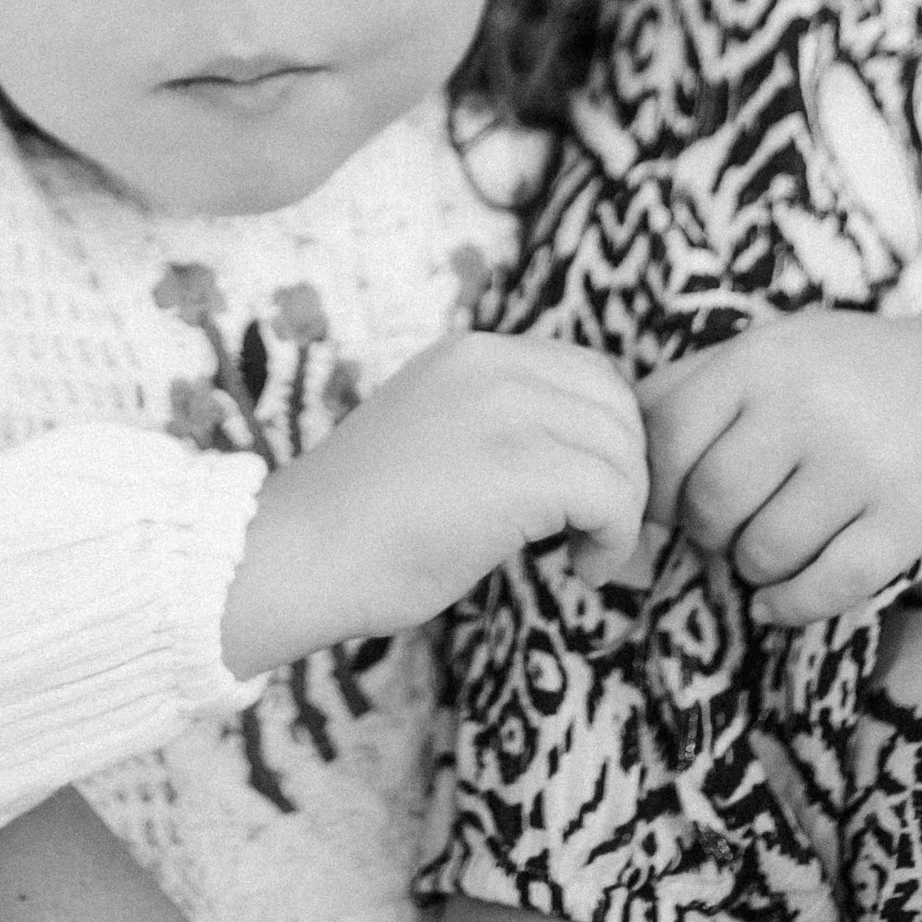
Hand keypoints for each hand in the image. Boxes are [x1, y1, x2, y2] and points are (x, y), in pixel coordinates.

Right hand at [221, 331, 647, 676]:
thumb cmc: (360, 524)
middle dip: (625, 473)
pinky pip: (614, 496)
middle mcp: (493, 363)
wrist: (297, 555)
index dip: (605, 438)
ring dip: (622, 512)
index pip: (588, 373)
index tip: (585, 496)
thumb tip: (580, 461)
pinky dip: (614, 539)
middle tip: (597, 531)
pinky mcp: (519, 467)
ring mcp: (506, 410)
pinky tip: (581, 568)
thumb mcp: (436, 437)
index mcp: (471, 353)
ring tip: (585, 554)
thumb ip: (500, 425)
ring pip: (623, 452)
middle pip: (617, 406)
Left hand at [640, 307, 921, 627]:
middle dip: (705, 529)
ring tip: (767, 540)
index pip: (665, 440)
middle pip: (710, 505)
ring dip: (750, 565)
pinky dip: (788, 606)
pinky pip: (828, 588)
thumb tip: (607, 461)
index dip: (654, 488)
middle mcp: (811, 406)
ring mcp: (865, 463)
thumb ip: (682, 393)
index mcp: (762, 359)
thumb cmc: (837, 377)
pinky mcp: (912, 518)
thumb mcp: (763, 354)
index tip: (668, 500)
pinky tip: (777, 598)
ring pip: (763, 553)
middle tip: (724, 523)